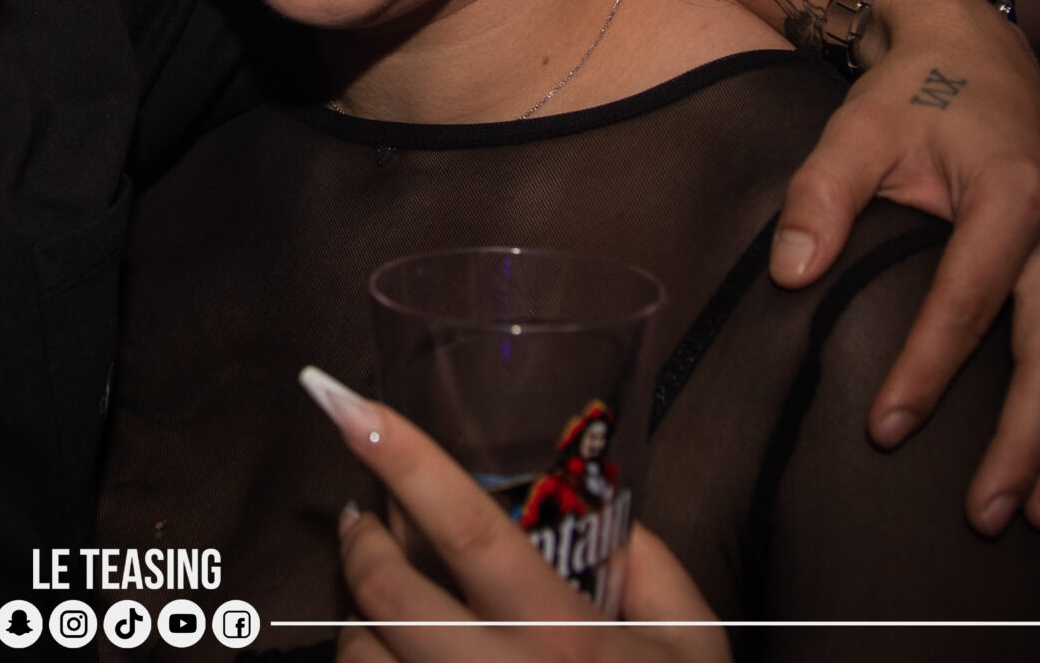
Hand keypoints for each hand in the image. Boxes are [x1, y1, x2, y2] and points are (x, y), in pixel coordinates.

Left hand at [297, 368, 726, 662]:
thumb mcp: (694, 648)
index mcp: (571, 641)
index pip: (472, 531)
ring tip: (380, 599)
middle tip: (360, 514)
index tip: (345, 402)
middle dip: (360, 541)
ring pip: (364, 658)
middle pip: (391, 596)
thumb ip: (655, 567)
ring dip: (356, 619)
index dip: (405, 459)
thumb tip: (603, 506)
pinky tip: (388, 657)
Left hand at [771, 0, 1039, 535]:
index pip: (966, 303)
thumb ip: (818, 198)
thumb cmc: (909, 94)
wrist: (974, 48)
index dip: (925, 372)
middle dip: (1024, 443)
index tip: (884, 432)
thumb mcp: (854, 129)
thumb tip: (791, 275)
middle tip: (988, 515)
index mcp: (1011, 194)